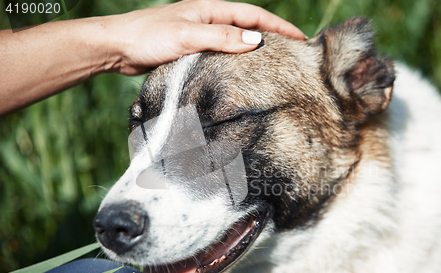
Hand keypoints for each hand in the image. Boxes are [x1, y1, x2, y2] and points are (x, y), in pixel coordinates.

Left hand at [105, 0, 304, 74]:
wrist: (118, 47)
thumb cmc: (149, 37)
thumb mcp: (188, 35)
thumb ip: (222, 37)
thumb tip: (256, 40)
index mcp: (210, 9)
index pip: (253, 14)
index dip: (278, 25)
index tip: (299, 38)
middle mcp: (208, 19)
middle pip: (247, 25)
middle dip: (271, 35)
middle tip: (292, 52)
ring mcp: (200, 33)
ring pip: (235, 40)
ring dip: (254, 49)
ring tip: (273, 63)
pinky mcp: (191, 49)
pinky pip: (221, 52)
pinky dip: (236, 60)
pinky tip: (241, 72)